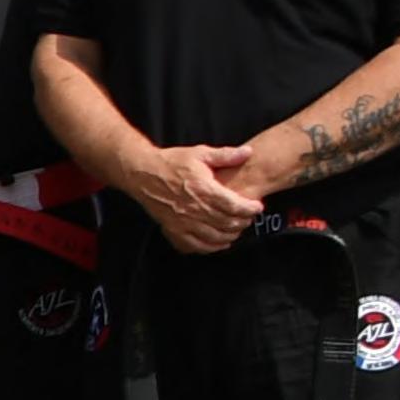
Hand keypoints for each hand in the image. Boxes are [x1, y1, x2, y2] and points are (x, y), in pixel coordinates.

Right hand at [130, 143, 260, 254]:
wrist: (142, 173)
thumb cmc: (172, 162)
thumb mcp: (200, 153)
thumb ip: (225, 155)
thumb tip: (248, 152)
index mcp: (204, 189)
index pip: (234, 205)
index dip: (250, 208)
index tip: (257, 207)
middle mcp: (195, 208)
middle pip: (227, 223)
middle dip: (243, 222)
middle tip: (249, 218)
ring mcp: (183, 222)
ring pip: (215, 237)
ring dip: (230, 235)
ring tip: (237, 230)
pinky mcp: (173, 229)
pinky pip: (196, 246)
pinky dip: (211, 248)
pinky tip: (219, 243)